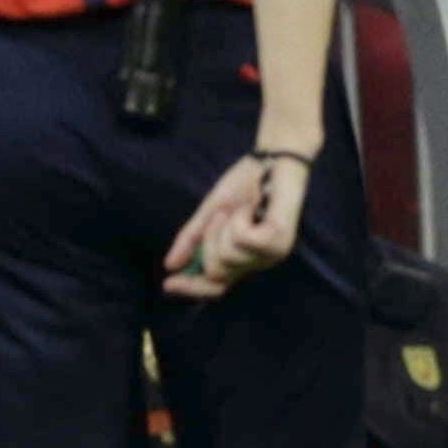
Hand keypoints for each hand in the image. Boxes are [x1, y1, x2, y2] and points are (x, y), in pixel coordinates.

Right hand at [164, 150, 312, 300]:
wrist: (273, 159)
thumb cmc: (246, 184)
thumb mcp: (210, 212)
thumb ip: (192, 238)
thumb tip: (170, 264)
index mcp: (242, 257)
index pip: (216, 287)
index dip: (191, 288)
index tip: (167, 283)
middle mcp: (257, 262)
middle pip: (215, 273)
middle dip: (208, 241)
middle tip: (222, 215)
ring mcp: (271, 255)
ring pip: (228, 257)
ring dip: (226, 225)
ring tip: (242, 208)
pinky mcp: (280, 242)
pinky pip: (243, 239)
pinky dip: (240, 218)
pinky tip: (254, 207)